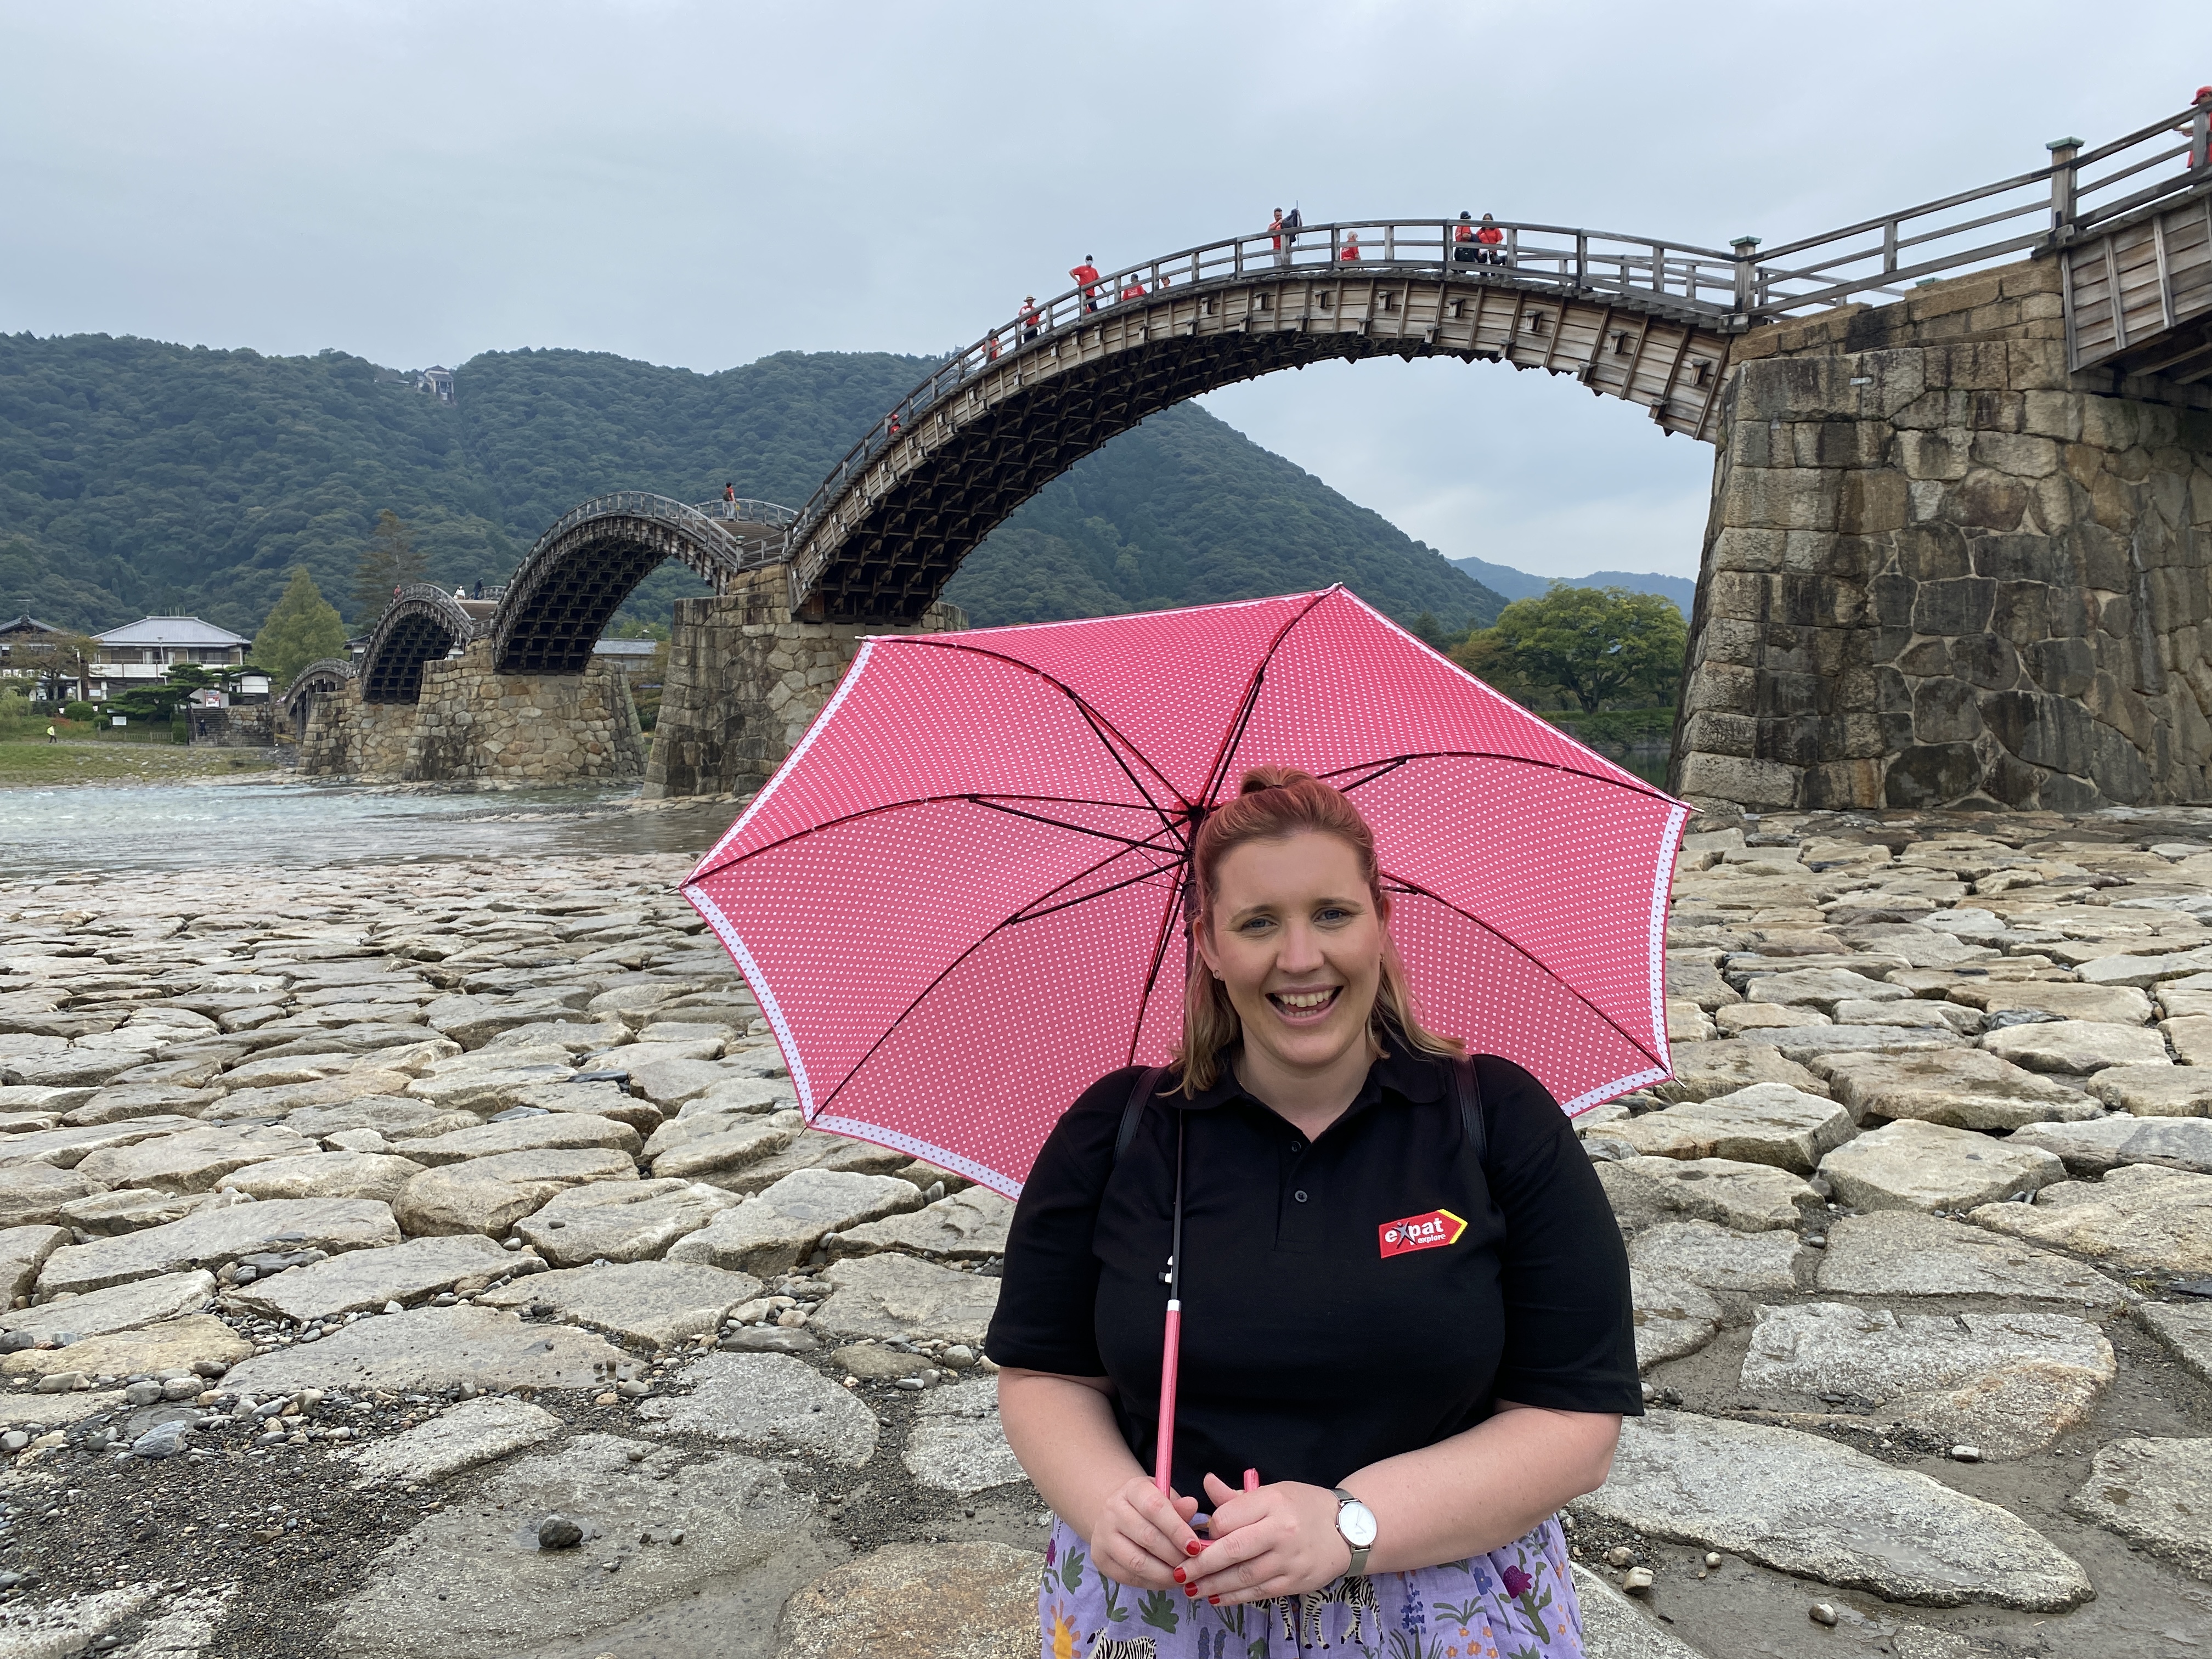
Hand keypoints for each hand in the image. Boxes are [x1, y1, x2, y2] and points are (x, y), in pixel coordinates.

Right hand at [1088, 1476, 1200, 1589]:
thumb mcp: (1166, 1499)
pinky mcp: (1100, 1558)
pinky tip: (1167, 1580)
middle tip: (1193, 1565)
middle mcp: (1112, 1510)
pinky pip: (1129, 1577)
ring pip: (1136, 1561)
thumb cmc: (1150, 1508)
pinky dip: (1152, 1583)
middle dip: (1174, 1555)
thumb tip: (1192, 1506)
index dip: (1177, 1529)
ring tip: (1182, 1576)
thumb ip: (1179, 1507)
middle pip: (1146, 1537)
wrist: (1118, 1516)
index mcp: (1132, 1490)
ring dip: (1164, 1574)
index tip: (1195, 1547)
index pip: (1155, 1508)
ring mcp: (1102, 1535)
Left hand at [1176, 1474, 1351, 1605]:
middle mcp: (1281, 1531)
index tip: (1196, 1536)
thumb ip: (1237, 1496)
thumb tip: (1206, 1482)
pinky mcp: (1294, 1582)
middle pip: (1232, 1550)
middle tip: (1179, 1572)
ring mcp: (1288, 1560)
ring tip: (1191, 1589)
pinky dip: (1234, 1597)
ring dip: (1212, 1586)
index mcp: (1273, 1502)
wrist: (1349, 1530)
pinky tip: (1216, 1598)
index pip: (1228, 1518)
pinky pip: (1257, 1592)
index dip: (1208, 1530)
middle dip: (1201, 1564)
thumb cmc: (1305, 1506)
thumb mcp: (1274, 1491)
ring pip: (1242, 1577)